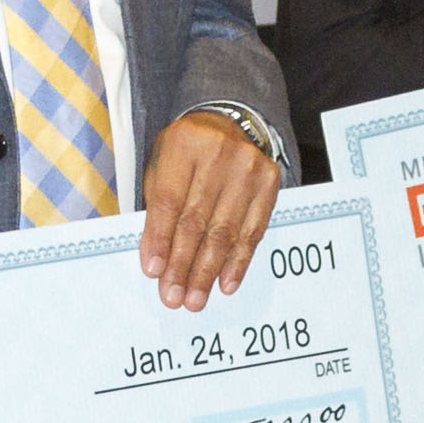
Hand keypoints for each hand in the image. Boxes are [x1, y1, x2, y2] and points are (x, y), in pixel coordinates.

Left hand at [136, 112, 284, 312]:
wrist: (229, 124)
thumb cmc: (186, 154)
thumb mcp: (161, 165)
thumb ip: (157, 207)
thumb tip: (157, 262)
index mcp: (183, 143)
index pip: (168, 200)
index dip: (159, 239)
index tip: (153, 272)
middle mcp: (219, 153)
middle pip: (196, 220)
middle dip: (183, 264)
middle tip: (173, 296)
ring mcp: (249, 167)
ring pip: (225, 230)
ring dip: (208, 271)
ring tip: (195, 298)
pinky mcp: (270, 182)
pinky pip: (253, 230)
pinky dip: (238, 261)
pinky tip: (225, 284)